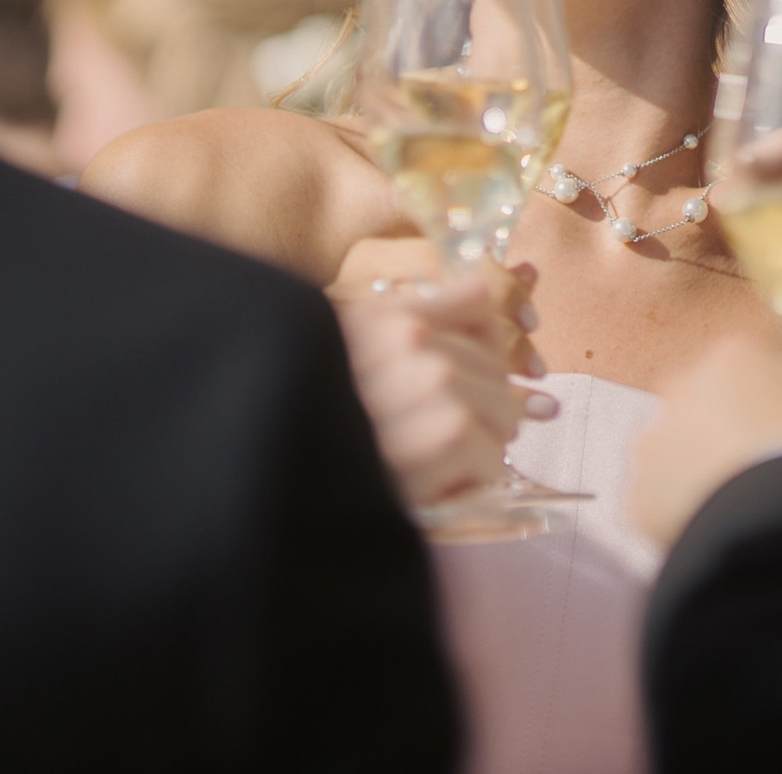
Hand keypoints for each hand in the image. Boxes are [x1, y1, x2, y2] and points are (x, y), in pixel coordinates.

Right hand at [331, 237, 553, 507]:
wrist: (277, 474)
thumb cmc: (313, 421)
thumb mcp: (354, 354)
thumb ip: (418, 319)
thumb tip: (484, 295)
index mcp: (387, 315)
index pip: (477, 304)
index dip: (482, 346)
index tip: (473, 378)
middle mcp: (412, 339)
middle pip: (496, 367)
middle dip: (477, 408)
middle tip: (431, 439)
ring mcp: (434, 383)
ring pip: (505, 413)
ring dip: (475, 448)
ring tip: (428, 464)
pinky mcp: (447, 434)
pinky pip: (493, 458)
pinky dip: (469, 483)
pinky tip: (430, 487)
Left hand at [630, 332, 781, 547]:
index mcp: (735, 357)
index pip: (744, 367)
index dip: (764, 401)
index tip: (780, 429)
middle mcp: (683, 387)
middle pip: (698, 404)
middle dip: (718, 431)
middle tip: (755, 470)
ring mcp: (655, 441)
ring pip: (673, 453)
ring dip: (695, 472)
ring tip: (736, 508)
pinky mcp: (640, 494)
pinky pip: (661, 503)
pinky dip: (683, 515)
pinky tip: (717, 531)